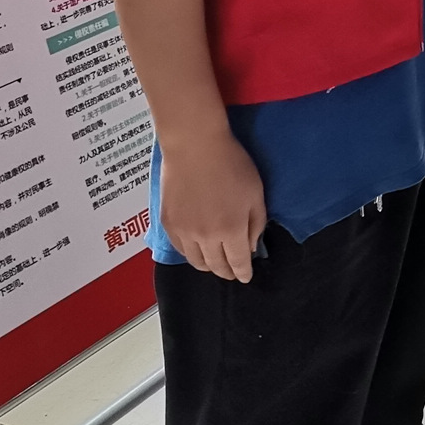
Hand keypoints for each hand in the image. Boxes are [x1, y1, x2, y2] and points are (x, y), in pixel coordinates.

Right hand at [159, 129, 266, 281]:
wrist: (195, 146)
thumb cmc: (231, 164)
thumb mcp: (256, 193)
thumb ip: (256, 223)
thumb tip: (250, 247)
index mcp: (231, 230)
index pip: (237, 262)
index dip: (242, 272)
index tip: (246, 277)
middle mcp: (206, 237)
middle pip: (216, 266)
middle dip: (226, 272)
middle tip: (232, 272)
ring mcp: (184, 232)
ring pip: (196, 262)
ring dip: (208, 266)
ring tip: (215, 263)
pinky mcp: (168, 224)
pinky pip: (180, 249)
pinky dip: (191, 253)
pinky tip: (197, 249)